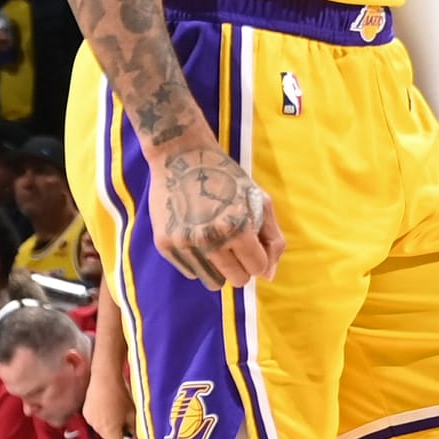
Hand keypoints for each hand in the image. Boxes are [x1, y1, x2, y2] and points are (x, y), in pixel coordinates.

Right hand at [84, 347, 133, 438]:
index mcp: (111, 432)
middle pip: (110, 438)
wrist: (106, 377)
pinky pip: (96, 420)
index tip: (131, 435)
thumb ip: (132, 428)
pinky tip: (107, 405)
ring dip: (109, 424)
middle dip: (117, 432)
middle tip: (125, 420)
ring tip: (116, 409)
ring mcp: (90, 420)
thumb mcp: (133, 413)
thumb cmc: (122, 394)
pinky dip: (101, 416)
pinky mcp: (85, 411)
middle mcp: (98, 429)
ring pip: (102, 429)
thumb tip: (131, 435)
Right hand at [143, 136, 282, 290]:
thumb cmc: (226, 177)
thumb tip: (269, 276)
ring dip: (219, 267)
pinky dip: (198, 261)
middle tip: (234, 246)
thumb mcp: (260, 200)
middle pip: (236, 279)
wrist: (180, 156)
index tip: (251, 245)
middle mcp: (210, 239)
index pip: (257, 268)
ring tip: (215, 242)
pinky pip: (191, 272)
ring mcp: (185, 243)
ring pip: (212, 281)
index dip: (258, 258)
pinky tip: (196, 237)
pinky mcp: (165, 244)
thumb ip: (273, 239)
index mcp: (238, 227)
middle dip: (241, 267)